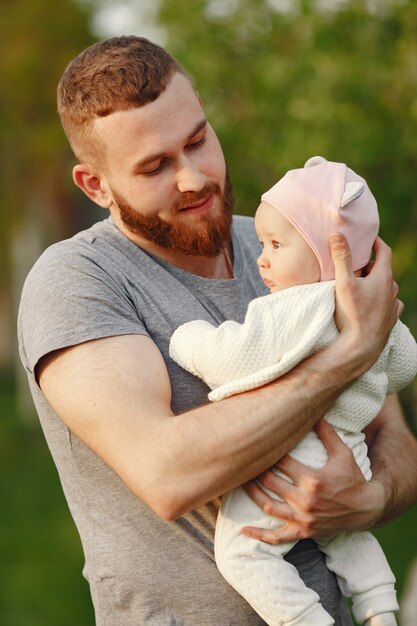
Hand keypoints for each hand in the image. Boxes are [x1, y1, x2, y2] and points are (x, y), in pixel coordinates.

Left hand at [241, 420, 385, 544]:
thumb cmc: (353, 479)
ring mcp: (303, 519)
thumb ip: (327, 433)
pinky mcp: (303, 532)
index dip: (270, 452)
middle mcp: (305, 501)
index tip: (260, 444)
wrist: (366, 508)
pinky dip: (260, 535)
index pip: (282, 463)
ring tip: (240, 482)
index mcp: (313, 480)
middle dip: (256, 471)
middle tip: (246, 460)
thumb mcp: (343, 453)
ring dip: (252, 494)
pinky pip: (277, 537)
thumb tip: (315, 413)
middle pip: (271, 482)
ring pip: (268, 506)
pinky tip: (244, 530)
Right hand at [330, 234, 401, 368]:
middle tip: (354, 264)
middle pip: (382, 269)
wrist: (361, 347)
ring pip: (385, 287)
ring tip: (359, 285)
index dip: (375, 242)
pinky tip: (369, 303)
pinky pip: (388, 303)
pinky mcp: (391, 318)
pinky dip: (379, 298)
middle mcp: (392, 289)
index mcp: (384, 277)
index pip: (384, 251)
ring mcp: (393, 305)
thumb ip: (341, 258)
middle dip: (369, 265)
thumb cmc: (352, 314)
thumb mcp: (343, 282)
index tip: (367, 239)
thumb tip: (337, 235)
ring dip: (374, 282)